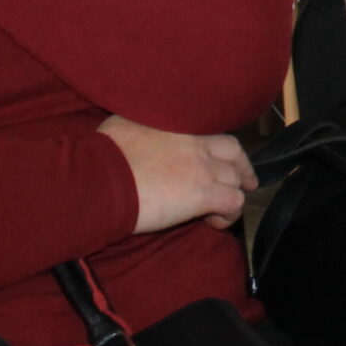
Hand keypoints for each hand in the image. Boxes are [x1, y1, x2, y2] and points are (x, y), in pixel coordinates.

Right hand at [97, 115, 255, 232]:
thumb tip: (136, 129)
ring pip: (236, 179)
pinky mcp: (203, 193)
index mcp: (177, 124)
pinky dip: (229, 213)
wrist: (100, 180)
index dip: (219, 147)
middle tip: (246, 182)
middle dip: (242, 167)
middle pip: (233, 151)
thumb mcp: (122, 124)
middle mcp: (195, 141)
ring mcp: (202, 166)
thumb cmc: (101, 156)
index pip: (210, 131)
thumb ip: (140, 125)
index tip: (221, 157)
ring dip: (233, 195)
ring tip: (222, 211)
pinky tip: (215, 222)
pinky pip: (232, 202)